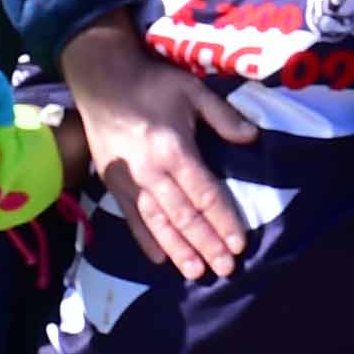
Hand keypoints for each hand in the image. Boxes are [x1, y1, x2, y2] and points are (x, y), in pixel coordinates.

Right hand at [59, 17, 254, 282]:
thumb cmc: (151, 83)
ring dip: (180, 251)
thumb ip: (222, 116)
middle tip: (226, 269)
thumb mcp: (192, 90)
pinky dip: (146, 240)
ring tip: (197, 273)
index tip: (239, 243)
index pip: (205, 194)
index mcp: (174, 149)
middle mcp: (151, 172)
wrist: (100, 80)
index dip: (223, 221)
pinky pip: (132, 219)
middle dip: (207, 245)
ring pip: (158, 224)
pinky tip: (160, 259)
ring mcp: (130, 181)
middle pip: (184, 216)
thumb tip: (252, 138)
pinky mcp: (113, 185)